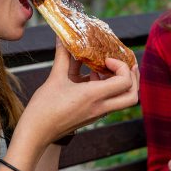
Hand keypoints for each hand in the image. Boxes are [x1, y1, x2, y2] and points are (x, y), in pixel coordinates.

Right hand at [17, 39, 139, 145]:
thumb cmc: (43, 108)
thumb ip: (62, 56)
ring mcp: (98, 113)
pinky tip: (92, 78)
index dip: (122, 67)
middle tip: (125, 65)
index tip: (107, 59)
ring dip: (122, 84)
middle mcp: (100, 107)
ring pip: (124, 101)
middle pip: (132, 96)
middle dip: (133, 78)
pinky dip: (109, 89)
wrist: (36, 133)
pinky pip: (110, 102)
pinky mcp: (93, 116)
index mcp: (94, 96)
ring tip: (107, 69)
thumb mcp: (54, 78)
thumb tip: (62, 37)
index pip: (125, 82)